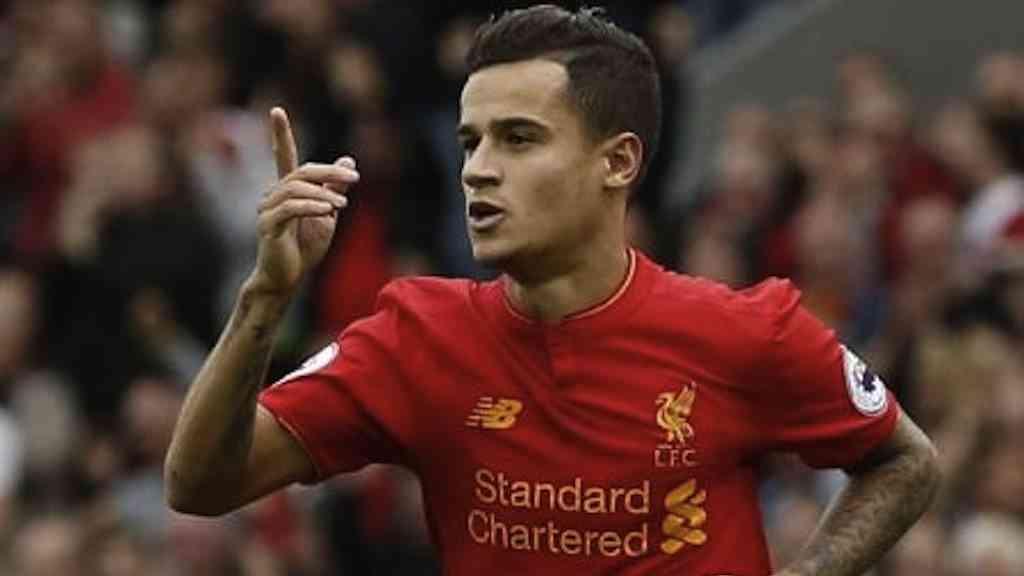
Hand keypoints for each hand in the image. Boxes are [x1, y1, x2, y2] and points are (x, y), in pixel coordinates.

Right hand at [250, 107, 357, 296]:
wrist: (288, 279)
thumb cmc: (304, 248)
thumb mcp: (327, 214)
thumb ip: (334, 188)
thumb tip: (347, 160)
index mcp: (286, 190)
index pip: (283, 156)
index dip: (280, 134)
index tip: (276, 110)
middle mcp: (272, 195)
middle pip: (301, 171)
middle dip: (329, 172)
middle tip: (354, 177)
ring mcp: (267, 210)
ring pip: (296, 188)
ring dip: (324, 194)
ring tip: (342, 205)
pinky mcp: (268, 226)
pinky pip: (290, 208)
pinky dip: (312, 206)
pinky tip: (328, 212)